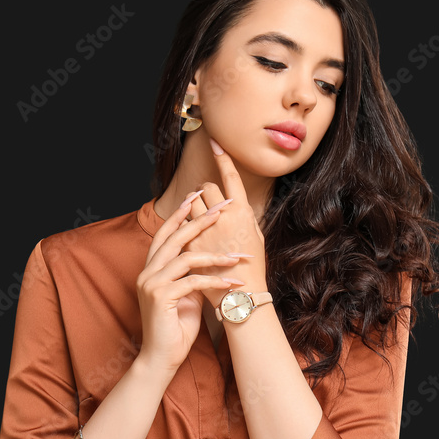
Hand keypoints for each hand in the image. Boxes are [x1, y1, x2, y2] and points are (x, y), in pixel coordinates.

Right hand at [135, 190, 245, 375]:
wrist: (162, 357)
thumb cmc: (176, 328)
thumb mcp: (186, 295)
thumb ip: (191, 274)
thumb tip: (209, 257)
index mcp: (150, 269)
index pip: (165, 234)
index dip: (180, 213)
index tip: (198, 195)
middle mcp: (147, 272)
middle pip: (174, 238)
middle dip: (199, 220)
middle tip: (221, 207)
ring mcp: (151, 284)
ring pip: (186, 258)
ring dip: (216, 256)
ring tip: (239, 256)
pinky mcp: (160, 297)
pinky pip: (193, 282)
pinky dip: (215, 281)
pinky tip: (233, 283)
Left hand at [184, 138, 267, 306]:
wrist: (240, 295)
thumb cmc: (252, 267)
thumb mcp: (256, 237)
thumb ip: (244, 216)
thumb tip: (234, 202)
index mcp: (242, 213)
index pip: (230, 178)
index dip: (223, 159)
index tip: (215, 143)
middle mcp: (223, 218)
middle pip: (205, 188)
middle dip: (203, 191)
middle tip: (204, 199)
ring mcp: (205, 230)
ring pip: (190, 204)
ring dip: (192, 205)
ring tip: (195, 214)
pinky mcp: (191, 244)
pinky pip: (182, 224)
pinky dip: (185, 224)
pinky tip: (188, 231)